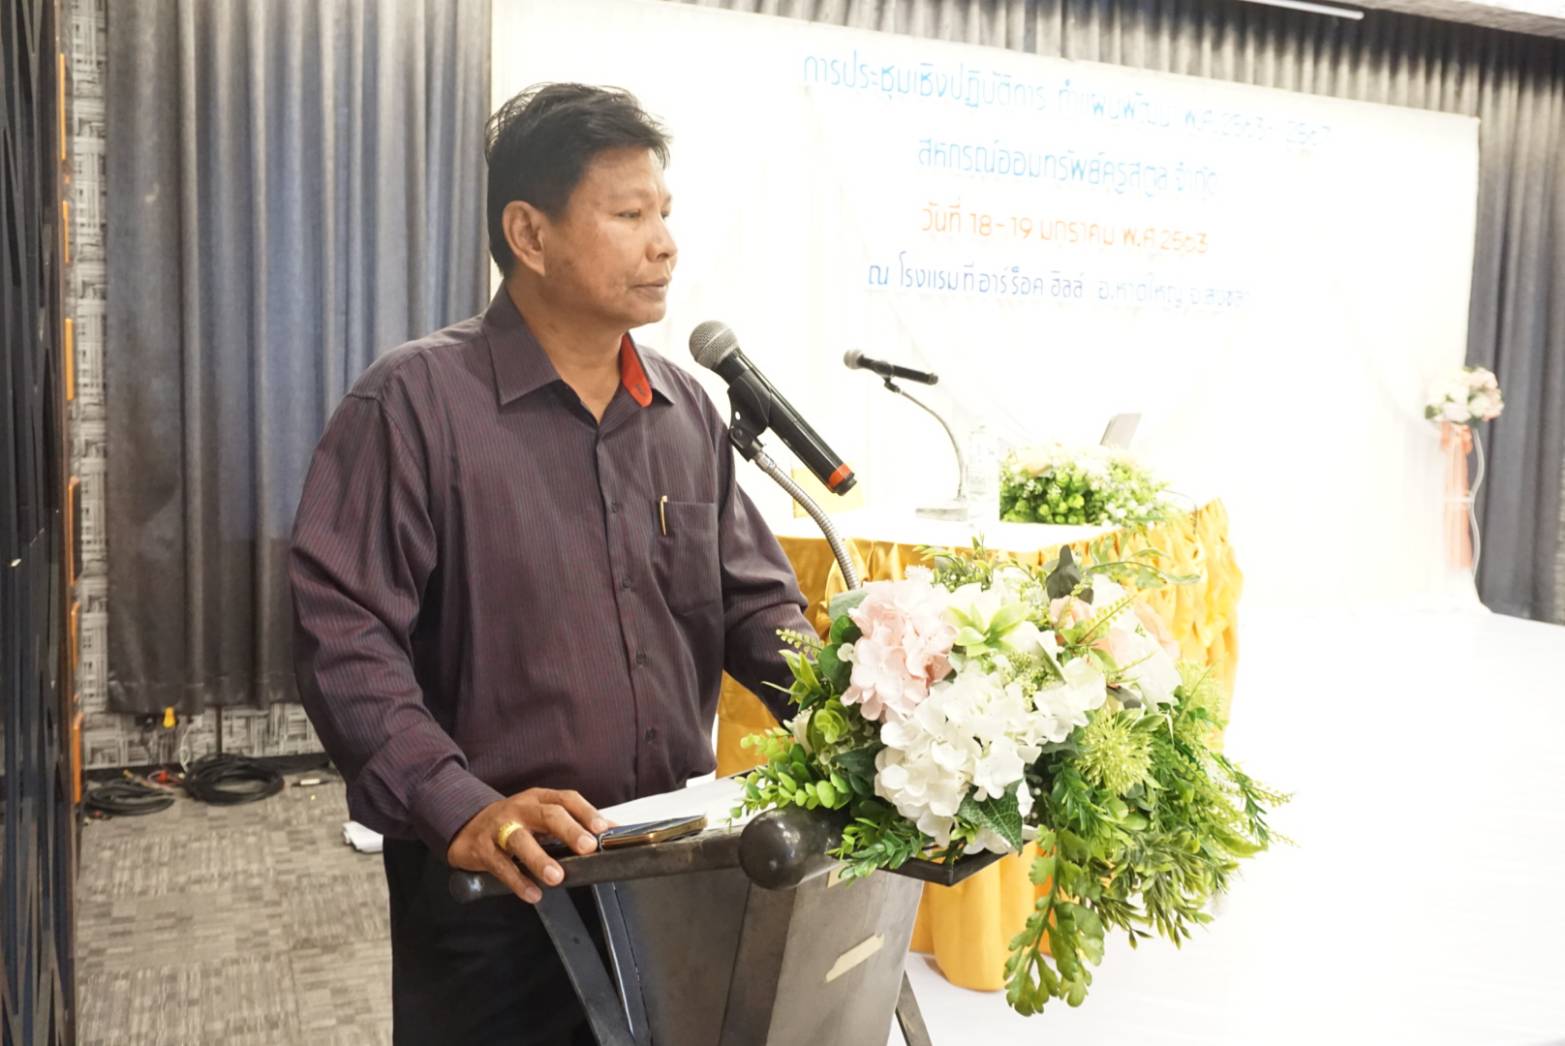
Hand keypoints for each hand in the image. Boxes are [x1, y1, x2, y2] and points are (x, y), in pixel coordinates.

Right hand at [445, 789, 611, 903]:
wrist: (466, 826)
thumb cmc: (513, 822)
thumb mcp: (540, 816)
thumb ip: (571, 822)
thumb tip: (611, 830)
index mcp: (538, 799)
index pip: (566, 799)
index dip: (586, 812)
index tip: (603, 828)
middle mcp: (520, 808)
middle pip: (547, 815)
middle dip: (569, 830)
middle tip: (587, 847)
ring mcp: (499, 827)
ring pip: (520, 839)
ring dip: (540, 859)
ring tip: (557, 877)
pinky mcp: (482, 848)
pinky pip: (501, 864)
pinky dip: (517, 881)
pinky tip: (532, 893)